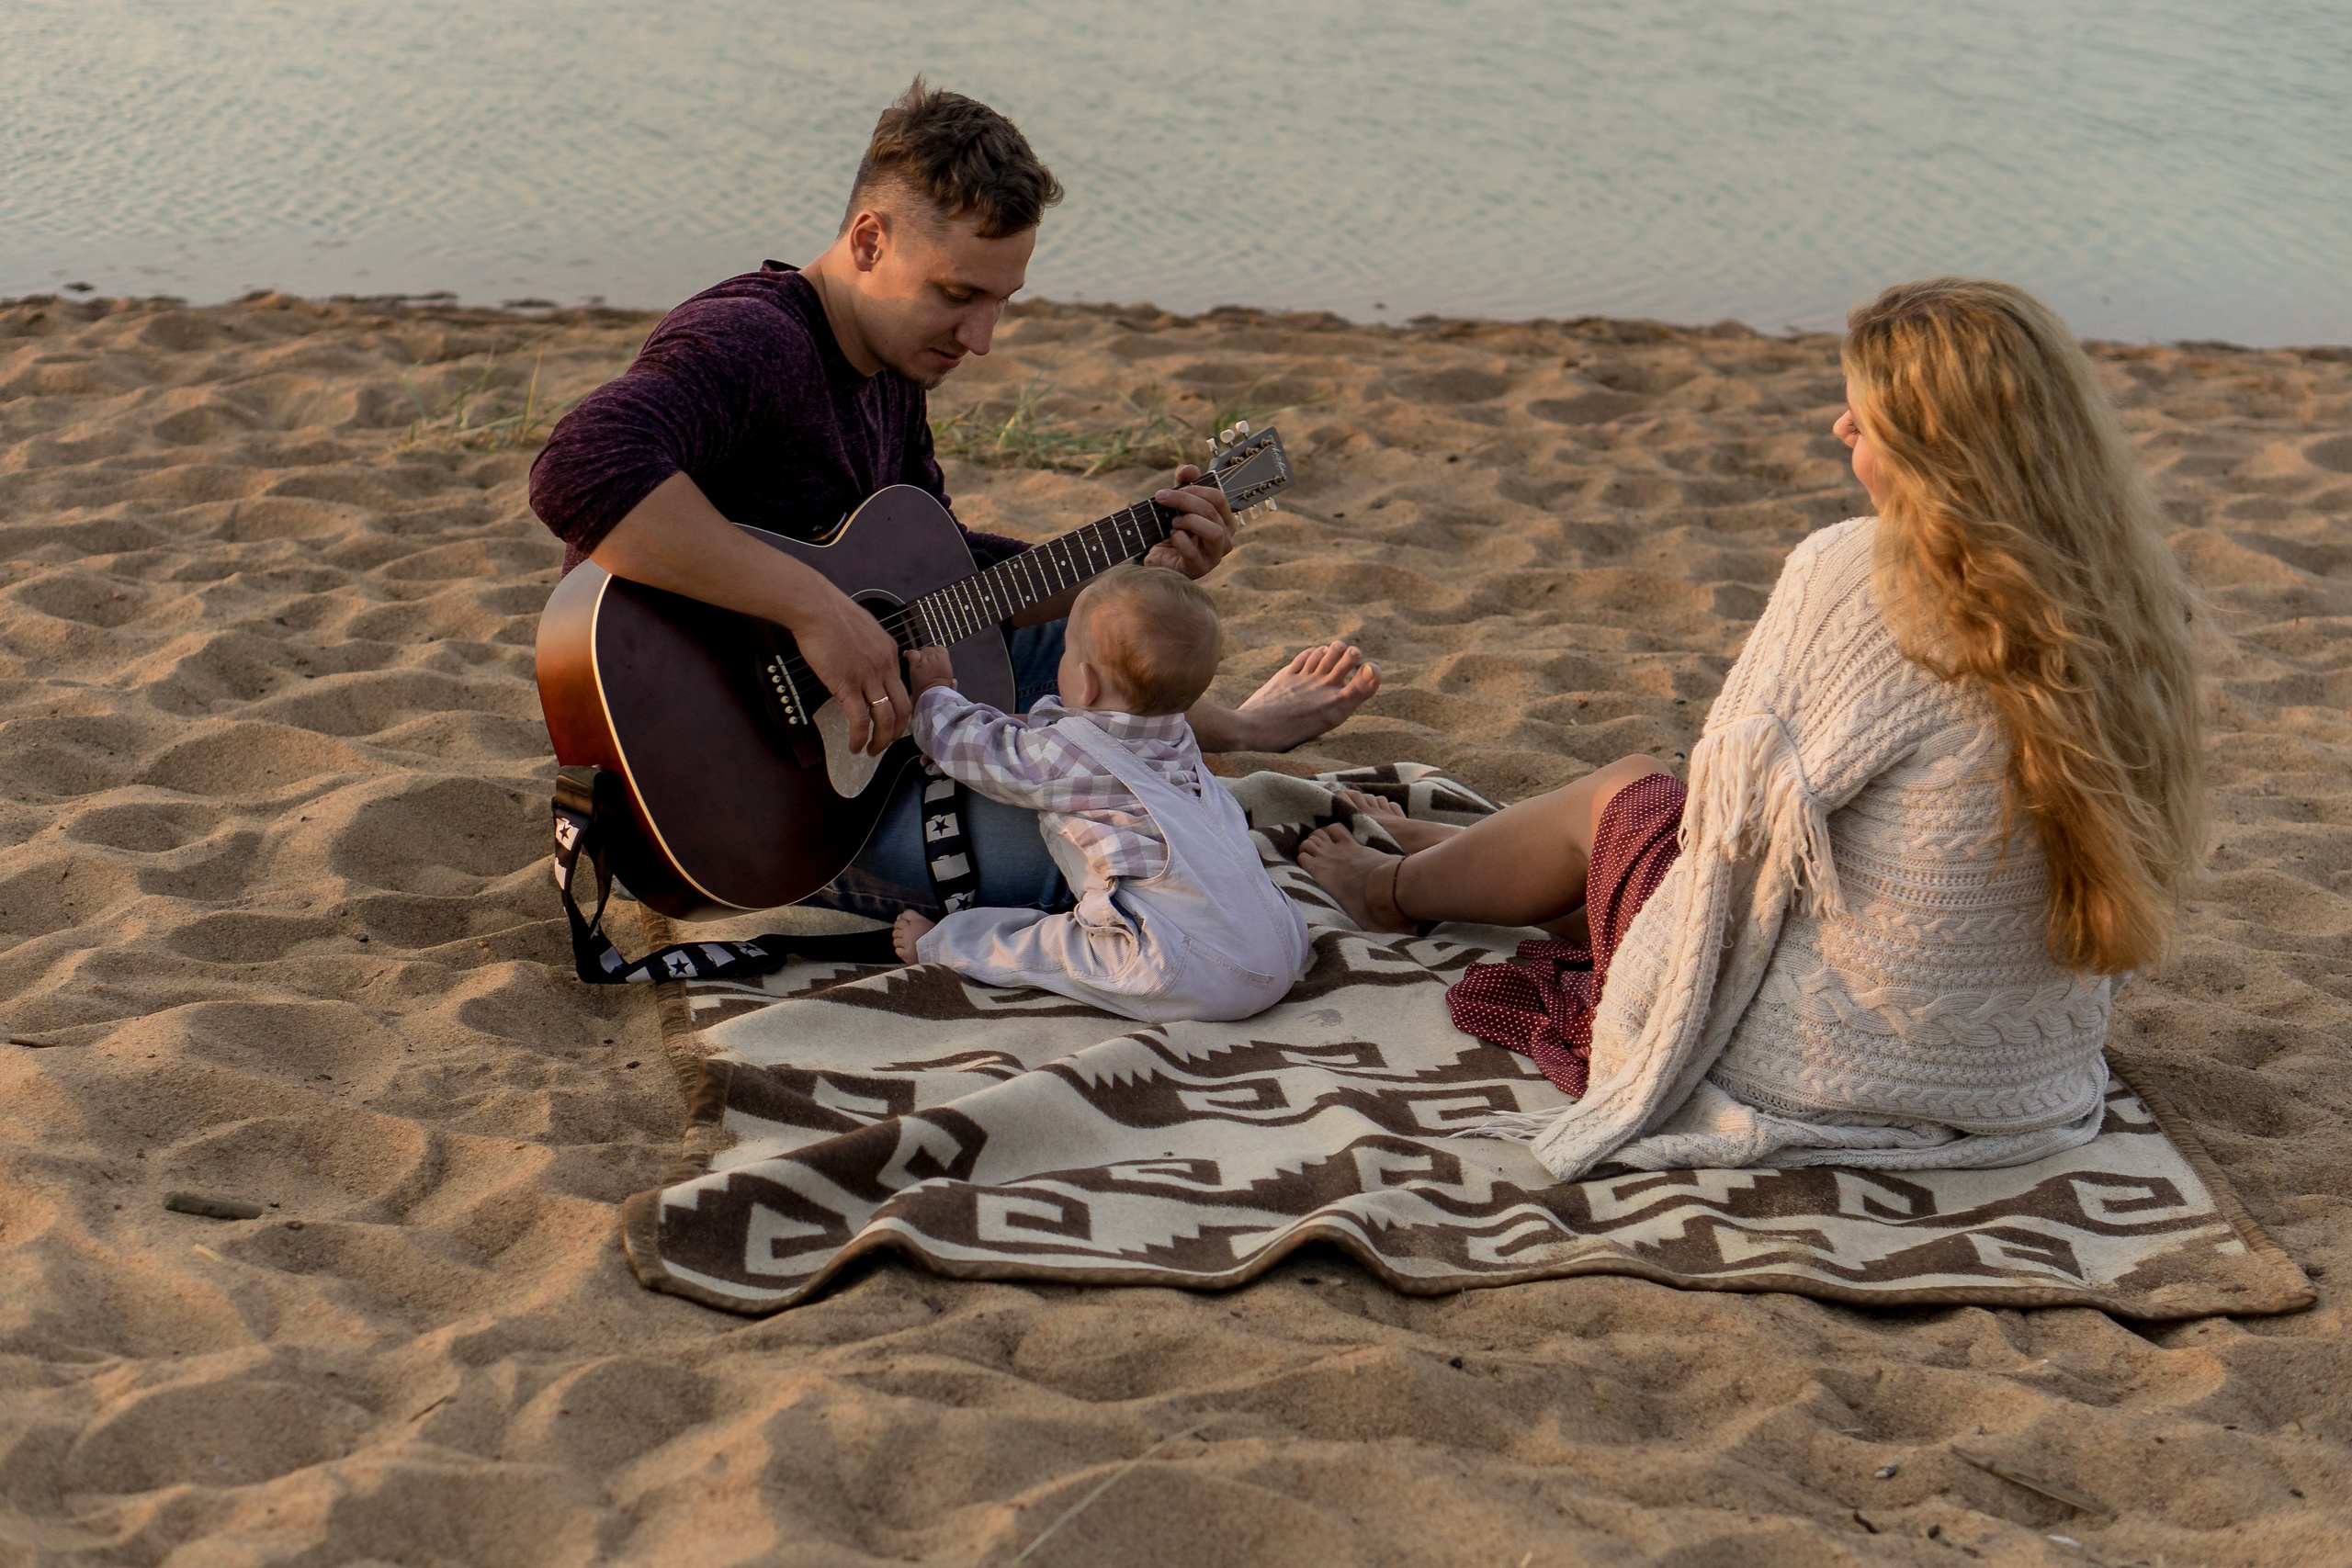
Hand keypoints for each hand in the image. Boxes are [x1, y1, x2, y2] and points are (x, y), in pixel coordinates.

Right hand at [793, 583, 909, 753]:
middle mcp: (885, 667)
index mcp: (890, 652)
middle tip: (886, 743)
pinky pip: (860, 720)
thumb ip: (869, 646)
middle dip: (897, 731)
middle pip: (903, 707)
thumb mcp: (863, 627)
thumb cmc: (831, 612)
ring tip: (872, 751)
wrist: (815, 607)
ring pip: (885, 717)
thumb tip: (863, 656)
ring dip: (881, 740)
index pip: (902, 687)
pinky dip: (859, 737)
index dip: (899, 709)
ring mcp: (868, 677)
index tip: (891, 721)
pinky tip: (854, 747)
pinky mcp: (847, 685)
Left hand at [905, 645, 958, 696]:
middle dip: (926, 654)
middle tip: (924, 663)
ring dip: (919, 655)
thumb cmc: (941, 693)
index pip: (940, 648)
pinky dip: (908, 653)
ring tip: (917, 663)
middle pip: (929, 649)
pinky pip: (912, 653)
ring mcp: (926, 660)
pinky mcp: (916, 664)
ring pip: (921, 651)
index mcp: (945, 661)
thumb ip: (952, 682)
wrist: (933, 696)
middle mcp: (936, 658)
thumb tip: (954, 682)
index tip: (934, 658)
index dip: (936, 652)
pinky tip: (906, 655)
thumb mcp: (950, 687)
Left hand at [1145, 462, 1237, 579]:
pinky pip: (1193, 552)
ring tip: (1173, 522)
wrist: (1160, 559)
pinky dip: (1179, 540)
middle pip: (1211, 511)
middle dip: (1184, 500)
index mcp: (1224, 520)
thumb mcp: (1178, 504)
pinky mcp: (1200, 569)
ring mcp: (1215, 556)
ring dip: (1189, 521)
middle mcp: (1225, 538)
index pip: (1218, 497)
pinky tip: (1171, 536)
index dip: (1195, 488)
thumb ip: (1184, 483)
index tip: (1172, 488)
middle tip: (1161, 497)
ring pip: (1213, 531)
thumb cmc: (1174, 530)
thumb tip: (1191, 469)